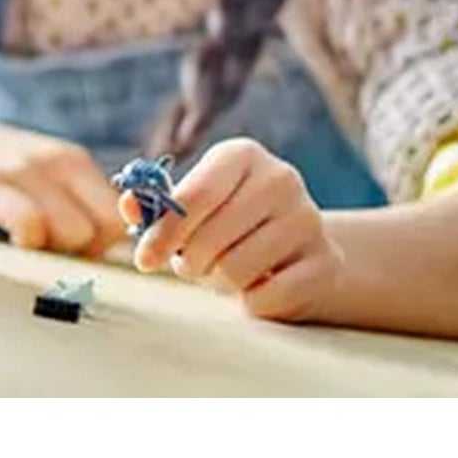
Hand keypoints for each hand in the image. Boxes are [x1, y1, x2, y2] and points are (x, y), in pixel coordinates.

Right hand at [0, 113, 126, 254]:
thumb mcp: (37, 172)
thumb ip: (71, 202)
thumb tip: (103, 250)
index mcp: (72, 161)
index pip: (122, 216)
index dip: (107, 245)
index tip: (79, 254)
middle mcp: (56, 162)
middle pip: (106, 230)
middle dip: (82, 252)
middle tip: (47, 252)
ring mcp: (22, 171)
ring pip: (77, 234)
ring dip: (54, 251)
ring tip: (24, 245)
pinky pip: (30, 226)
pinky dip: (27, 242)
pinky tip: (8, 242)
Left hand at [127, 137, 343, 320]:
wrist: (297, 249)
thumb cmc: (230, 223)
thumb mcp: (193, 206)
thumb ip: (157, 206)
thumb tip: (128, 206)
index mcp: (242, 154)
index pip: (195, 196)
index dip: (164, 232)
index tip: (145, 259)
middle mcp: (282, 178)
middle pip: (211, 237)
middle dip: (190, 262)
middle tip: (192, 266)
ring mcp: (310, 218)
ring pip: (237, 270)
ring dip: (219, 281)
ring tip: (224, 271)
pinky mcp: (328, 261)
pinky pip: (268, 298)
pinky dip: (250, 302)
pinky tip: (256, 285)